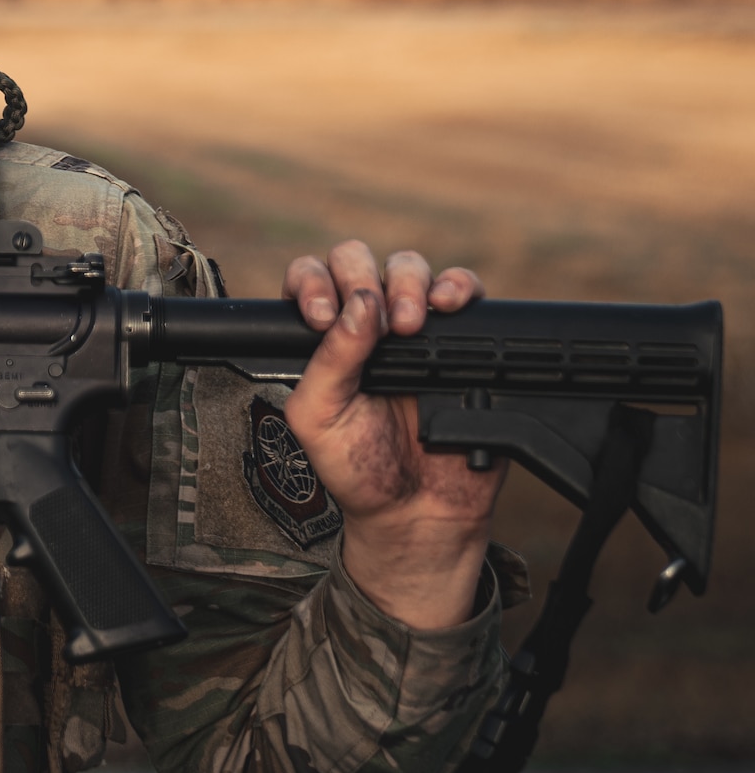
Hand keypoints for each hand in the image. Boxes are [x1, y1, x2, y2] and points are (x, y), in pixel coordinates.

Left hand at [282, 241, 501, 628]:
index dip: (315, 283)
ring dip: (409, 281)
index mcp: (320, 337)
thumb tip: (358, 306)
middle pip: (358, 261)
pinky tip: (449, 305)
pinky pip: (464, 292)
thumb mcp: (320, 417)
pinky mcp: (459, 340)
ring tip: (411, 324)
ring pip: (409, 267)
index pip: (309, 278)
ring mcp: (414, 329)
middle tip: (379, 322)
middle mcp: (363, 323)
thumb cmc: (357, 467)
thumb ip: (330, 361)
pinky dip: (458, 287)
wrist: (418, 512)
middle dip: (363, 277)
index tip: (324, 316)